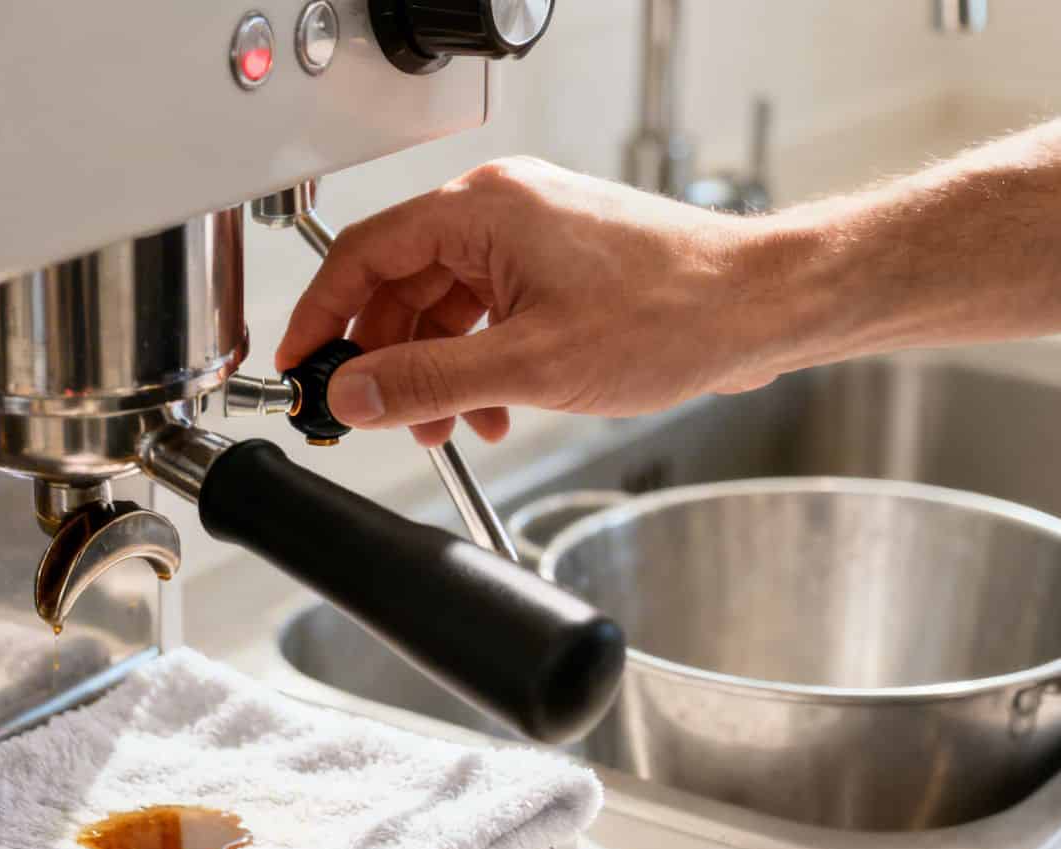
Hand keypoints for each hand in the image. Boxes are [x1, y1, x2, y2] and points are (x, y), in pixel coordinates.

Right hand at [275, 157, 805, 446]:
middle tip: (381, 416)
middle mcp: (503, 211)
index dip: (321, 316)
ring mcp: (534, 237)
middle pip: (402, 285)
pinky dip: (481, 363)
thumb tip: (356, 393)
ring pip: (448, 306)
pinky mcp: (562, 267)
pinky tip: (497, 408)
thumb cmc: (672, 312)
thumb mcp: (529, 364)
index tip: (301, 366)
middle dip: (390, 359)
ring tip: (449, 424)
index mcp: (482, 210)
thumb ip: (428, 382)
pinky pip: (491, 313)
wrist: (759, 308)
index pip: (363, 254)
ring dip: (439, 372)